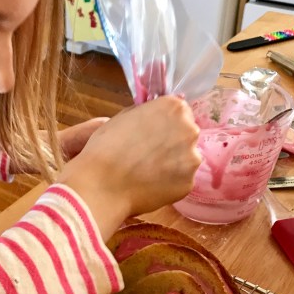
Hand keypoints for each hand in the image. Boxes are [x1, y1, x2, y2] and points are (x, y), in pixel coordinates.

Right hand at [57, 96, 200, 239]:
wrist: (101, 185)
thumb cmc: (105, 148)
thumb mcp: (123, 117)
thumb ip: (146, 113)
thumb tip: (155, 117)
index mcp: (174, 108)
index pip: (180, 112)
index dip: (165, 123)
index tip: (153, 133)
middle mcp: (189, 130)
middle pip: (187, 134)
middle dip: (172, 143)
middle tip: (149, 155)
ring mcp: (192, 158)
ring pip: (187, 159)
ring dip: (173, 164)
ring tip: (148, 173)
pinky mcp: (189, 183)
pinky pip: (181, 181)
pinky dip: (169, 184)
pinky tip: (150, 186)